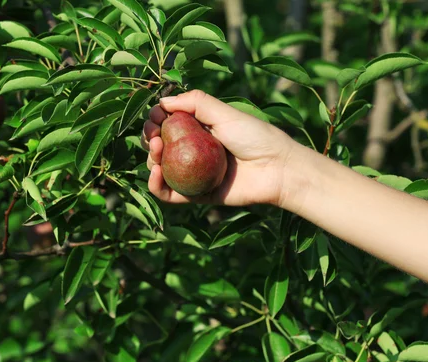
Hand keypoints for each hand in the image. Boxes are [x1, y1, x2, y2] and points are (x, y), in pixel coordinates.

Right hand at [141, 90, 299, 206]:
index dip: (156, 119)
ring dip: (151, 159)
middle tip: (154, 135)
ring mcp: (194, 173)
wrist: (277, 170)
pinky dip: (156, 185)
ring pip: (160, 168)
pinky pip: (170, 194)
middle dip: (150, 138)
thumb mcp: (225, 113)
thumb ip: (196, 103)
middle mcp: (193, 151)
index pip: (168, 123)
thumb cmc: (256, 137)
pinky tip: (155, 173)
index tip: (155, 116)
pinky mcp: (197, 195)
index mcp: (200, 130)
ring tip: (158, 151)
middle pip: (160, 146)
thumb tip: (163, 101)